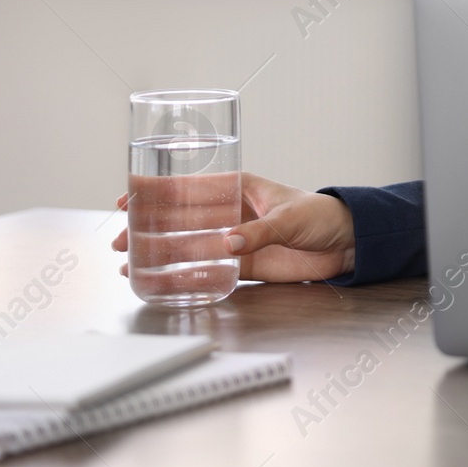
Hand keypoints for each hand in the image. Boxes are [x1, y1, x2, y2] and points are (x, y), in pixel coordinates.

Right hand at [113, 172, 356, 283]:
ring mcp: (235, 239)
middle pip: (181, 218)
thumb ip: (260, 231)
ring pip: (188, 245)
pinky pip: (208, 270)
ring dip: (160, 252)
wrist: (347, 243)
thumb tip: (228, 244)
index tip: (128, 198)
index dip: (158, 191)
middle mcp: (232, 213)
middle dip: (149, 227)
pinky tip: (162, 281)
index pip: (191, 185)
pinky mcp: (244, 264)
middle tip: (120, 239)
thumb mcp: (290, 218)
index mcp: (240, 188)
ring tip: (129, 262)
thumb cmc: (321, 215)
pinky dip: (184, 275)